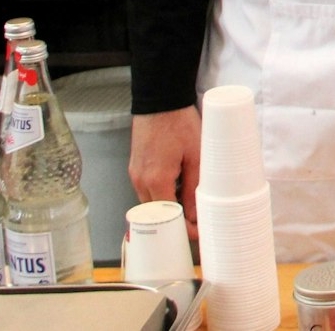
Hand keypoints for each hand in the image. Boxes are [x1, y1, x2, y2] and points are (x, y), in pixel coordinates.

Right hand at [130, 106, 202, 239]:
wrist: (160, 100)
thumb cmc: (180, 123)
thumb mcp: (196, 156)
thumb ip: (195, 188)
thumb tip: (196, 214)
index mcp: (156, 180)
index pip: (168, 218)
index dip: (184, 229)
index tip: (199, 234)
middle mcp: (140, 180)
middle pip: (157, 215)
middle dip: (176, 223)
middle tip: (198, 224)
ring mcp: (134, 174)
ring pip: (151, 203)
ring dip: (169, 208)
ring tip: (191, 207)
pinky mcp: (135, 167)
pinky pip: (147, 190)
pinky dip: (162, 195)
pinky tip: (179, 190)